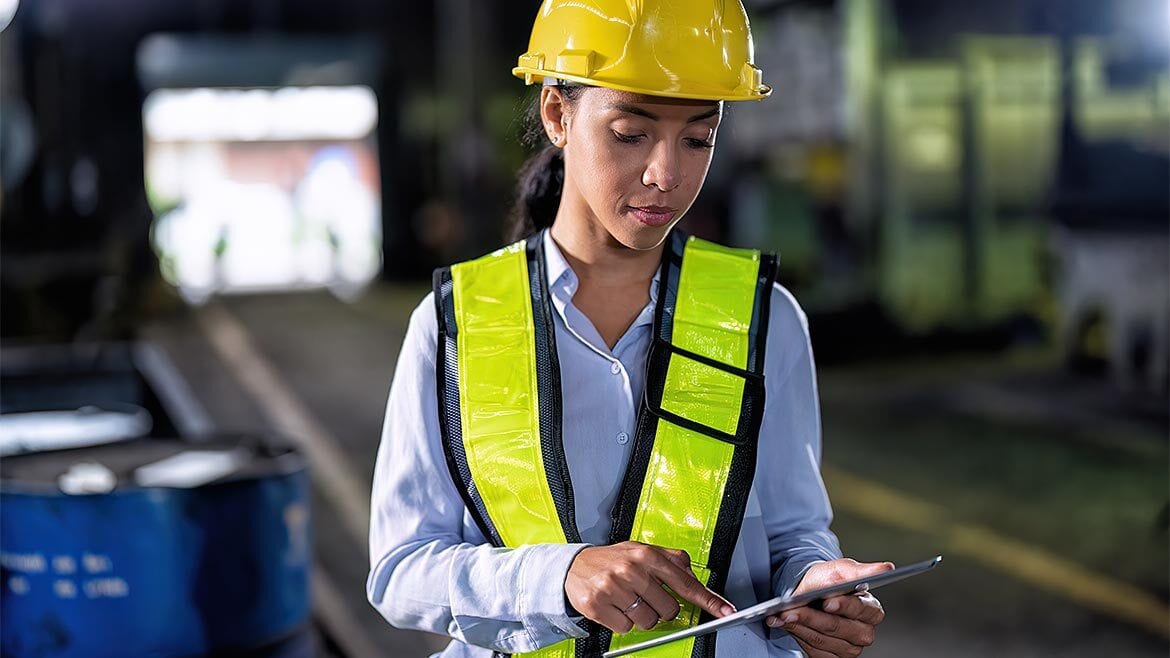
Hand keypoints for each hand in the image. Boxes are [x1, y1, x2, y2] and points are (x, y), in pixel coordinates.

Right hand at [565, 541, 734, 633]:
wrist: (572, 567)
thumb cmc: (611, 560)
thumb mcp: (640, 551)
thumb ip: (669, 560)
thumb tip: (692, 575)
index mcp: (646, 555)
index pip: (685, 583)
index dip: (708, 600)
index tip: (724, 610)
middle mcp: (631, 570)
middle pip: (668, 608)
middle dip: (660, 608)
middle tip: (645, 597)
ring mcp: (613, 588)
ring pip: (648, 621)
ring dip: (641, 616)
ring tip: (628, 600)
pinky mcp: (598, 605)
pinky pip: (626, 628)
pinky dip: (623, 622)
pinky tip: (615, 607)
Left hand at [765, 558, 892, 657]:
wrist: (808, 593)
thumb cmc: (826, 582)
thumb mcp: (839, 570)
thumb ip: (861, 571)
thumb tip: (887, 568)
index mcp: (871, 610)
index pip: (861, 610)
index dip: (844, 606)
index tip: (827, 601)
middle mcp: (863, 632)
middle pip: (837, 628)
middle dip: (811, 617)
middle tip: (790, 609)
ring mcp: (849, 648)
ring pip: (822, 640)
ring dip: (800, 626)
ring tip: (783, 614)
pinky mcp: (832, 657)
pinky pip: (814, 651)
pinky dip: (798, 636)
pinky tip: (787, 624)